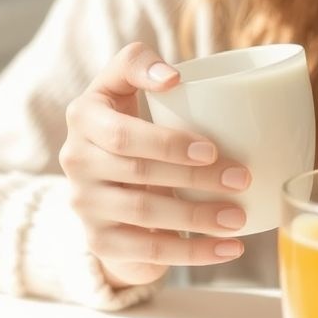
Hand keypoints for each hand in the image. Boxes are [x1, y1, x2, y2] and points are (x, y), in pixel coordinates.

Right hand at [59, 42, 251, 288]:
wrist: (104, 182)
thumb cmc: (128, 122)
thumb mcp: (122, 87)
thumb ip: (138, 64)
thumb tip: (173, 77)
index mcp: (83, 116)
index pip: (122, 134)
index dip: (167, 143)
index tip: (211, 147)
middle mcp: (75, 160)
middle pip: (138, 173)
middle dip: (196, 177)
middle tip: (242, 178)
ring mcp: (84, 203)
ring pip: (144, 213)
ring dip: (197, 218)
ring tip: (239, 218)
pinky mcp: (99, 241)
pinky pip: (147, 251)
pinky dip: (192, 253)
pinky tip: (228, 249)